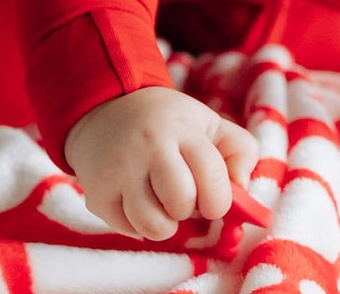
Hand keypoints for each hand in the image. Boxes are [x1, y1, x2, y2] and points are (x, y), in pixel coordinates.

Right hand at [63, 85, 259, 239]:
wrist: (106, 109)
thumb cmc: (168, 123)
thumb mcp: (207, 122)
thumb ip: (238, 150)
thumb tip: (242, 190)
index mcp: (181, 128)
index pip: (210, 172)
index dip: (220, 198)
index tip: (216, 201)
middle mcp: (149, 147)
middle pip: (181, 201)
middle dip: (191, 209)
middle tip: (185, 198)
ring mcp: (120, 171)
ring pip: (153, 225)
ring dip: (165, 223)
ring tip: (163, 203)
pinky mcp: (98, 194)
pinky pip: (129, 230)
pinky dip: (140, 225)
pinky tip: (140, 200)